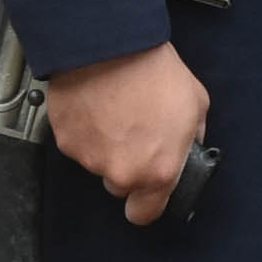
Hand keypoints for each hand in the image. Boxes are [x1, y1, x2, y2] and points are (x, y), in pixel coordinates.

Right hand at [47, 41, 209, 228]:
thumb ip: (191, 139)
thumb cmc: (154, 73)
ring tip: (119, 113)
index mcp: (157, 171)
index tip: (149, 193)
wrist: (112, 47)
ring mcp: (89, 158)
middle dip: (128, 167)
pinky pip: (79, 144)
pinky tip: (99, 108)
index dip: (147, 204)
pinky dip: (87, 131)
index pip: (145, 213)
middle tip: (137, 136)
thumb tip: (186, 147)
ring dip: (107, 146)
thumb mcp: (196, 106)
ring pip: (98, 163)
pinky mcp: (65, 140)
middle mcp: (120, 171)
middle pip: (120, 186)